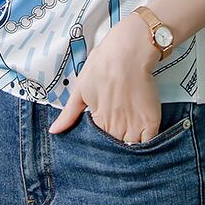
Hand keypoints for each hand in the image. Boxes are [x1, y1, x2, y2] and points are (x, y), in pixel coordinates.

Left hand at [48, 13, 162, 142]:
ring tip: (129, 145)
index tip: (102, 144)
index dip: (101, 145)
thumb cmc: (102, 65)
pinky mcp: (151, 121)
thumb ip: (69, 114)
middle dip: (115, 152)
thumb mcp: (80, 89)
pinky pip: (150, 143)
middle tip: (115, 147)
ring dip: (130, 149)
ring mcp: (134, 125)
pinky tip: (144, 144)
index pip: (99, 144)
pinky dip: (147, 147)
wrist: (128, 52)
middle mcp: (115, 127)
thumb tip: (53, 131)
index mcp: (98, 120)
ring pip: (132, 149)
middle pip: (116, 149)